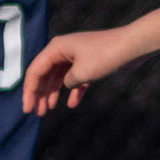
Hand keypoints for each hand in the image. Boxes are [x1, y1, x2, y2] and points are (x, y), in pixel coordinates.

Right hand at [22, 25, 136, 113]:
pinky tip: (72, 104)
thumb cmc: (105, 56)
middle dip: (39, 94)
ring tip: (48, 110)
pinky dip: (73, 91)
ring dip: (53, 94)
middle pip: (45, 74)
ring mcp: (76, 56)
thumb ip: (67, 81)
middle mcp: (63, 50)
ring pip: (59, 77)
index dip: (29, 91)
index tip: (28, 109)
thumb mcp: (81, 73)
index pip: (35, 71)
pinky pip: (75, 78)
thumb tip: (65, 85)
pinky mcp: (89, 62)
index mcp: (56, 48)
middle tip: (36, 113)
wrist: (132, 46)